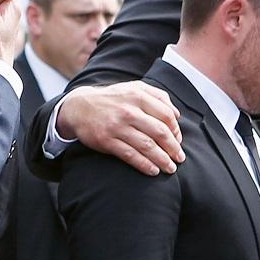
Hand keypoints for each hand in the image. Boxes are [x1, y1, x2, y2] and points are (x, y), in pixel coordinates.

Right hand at [57, 81, 185, 175]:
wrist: (80, 107)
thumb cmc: (113, 99)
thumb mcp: (134, 88)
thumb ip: (157, 96)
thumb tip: (177, 114)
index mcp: (138, 95)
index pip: (166, 115)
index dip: (176, 130)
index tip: (179, 140)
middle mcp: (129, 110)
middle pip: (160, 132)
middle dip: (173, 148)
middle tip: (180, 158)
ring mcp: (117, 126)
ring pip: (147, 146)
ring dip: (162, 160)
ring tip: (170, 168)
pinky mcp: (106, 140)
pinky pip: (130, 155)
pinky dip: (145, 165)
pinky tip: (153, 170)